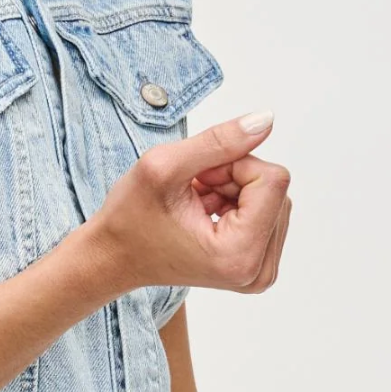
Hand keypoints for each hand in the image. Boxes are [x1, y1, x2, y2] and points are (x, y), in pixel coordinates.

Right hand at [84, 111, 291, 300]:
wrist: (114, 257)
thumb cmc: (130, 219)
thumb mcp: (164, 166)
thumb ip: (220, 141)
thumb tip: (266, 119)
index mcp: (239, 255)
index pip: (273, 180)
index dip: (233, 165)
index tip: (198, 180)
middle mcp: (258, 272)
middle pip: (276, 189)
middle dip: (235, 178)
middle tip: (193, 192)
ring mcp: (260, 272)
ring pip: (273, 197)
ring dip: (234, 188)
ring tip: (196, 203)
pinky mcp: (258, 265)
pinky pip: (268, 212)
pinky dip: (237, 202)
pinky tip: (205, 212)